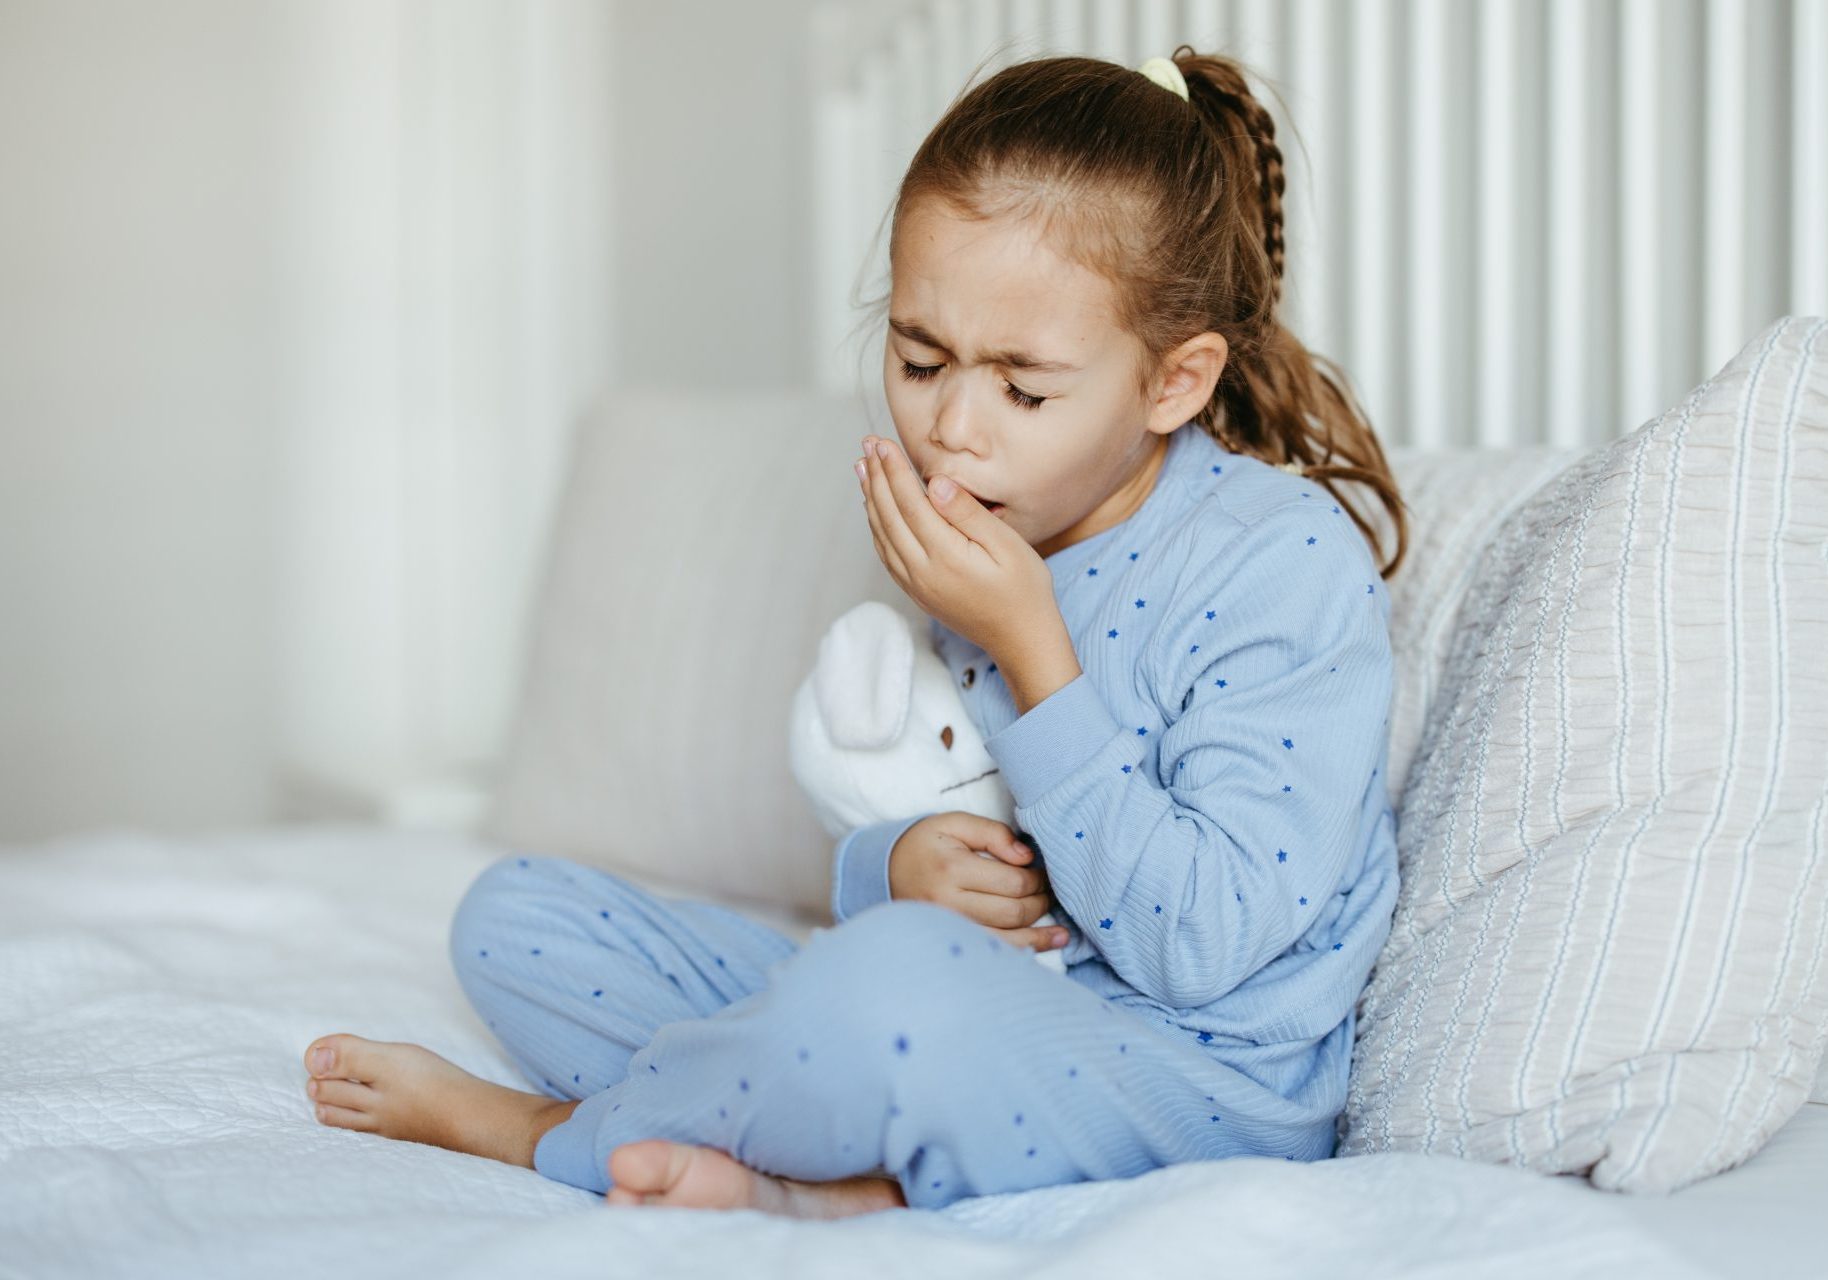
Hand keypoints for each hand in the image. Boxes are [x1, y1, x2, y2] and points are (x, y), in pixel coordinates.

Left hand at [858, 435, 1062, 662]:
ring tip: (863, 469)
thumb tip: (936, 484)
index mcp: (946, 556)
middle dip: (876, 477)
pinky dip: (876, 527)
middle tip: (867, 445)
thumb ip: (968, 513)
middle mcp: (922, 572)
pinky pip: (886, 555)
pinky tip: (875, 509)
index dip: (894, 470)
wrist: (1021, 640)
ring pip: (882, 535)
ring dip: (870, 499)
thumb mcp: (1007, 545)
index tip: (882, 443)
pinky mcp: (916, 593)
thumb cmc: (1023, 590)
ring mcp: (916, 585)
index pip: (910, 503)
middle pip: (889, 516)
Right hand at [887, 812, 1068, 952]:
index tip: (1041, 873)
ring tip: (1062, 933)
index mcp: (952, 870)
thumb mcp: (954, 824)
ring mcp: (948, 930)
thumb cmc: (924, 845)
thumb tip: (1027, 857)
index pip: (1012, 883)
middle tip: (1048, 893)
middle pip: (1013, 912)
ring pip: (1006, 941)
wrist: (884, 872)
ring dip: (1039, 937)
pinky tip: (1041, 948)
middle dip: (1039, 903)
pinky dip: (1019, 953)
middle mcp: (949, 905)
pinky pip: (991, 953)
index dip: (1037, 879)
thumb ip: (993, 833)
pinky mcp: (949, 943)